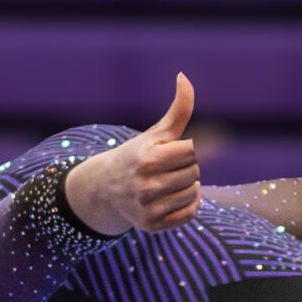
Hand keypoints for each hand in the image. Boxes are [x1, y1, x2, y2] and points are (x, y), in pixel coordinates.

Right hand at [65, 74, 201, 236]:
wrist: (106, 189)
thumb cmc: (138, 155)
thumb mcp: (157, 132)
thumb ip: (178, 109)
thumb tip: (183, 76)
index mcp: (148, 158)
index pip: (194, 152)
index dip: (187, 151)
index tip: (172, 152)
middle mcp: (146, 184)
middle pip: (195, 174)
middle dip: (186, 169)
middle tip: (165, 170)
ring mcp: (148, 207)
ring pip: (194, 194)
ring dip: (187, 188)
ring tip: (166, 184)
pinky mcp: (151, 225)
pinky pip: (189, 215)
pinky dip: (187, 206)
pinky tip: (170, 198)